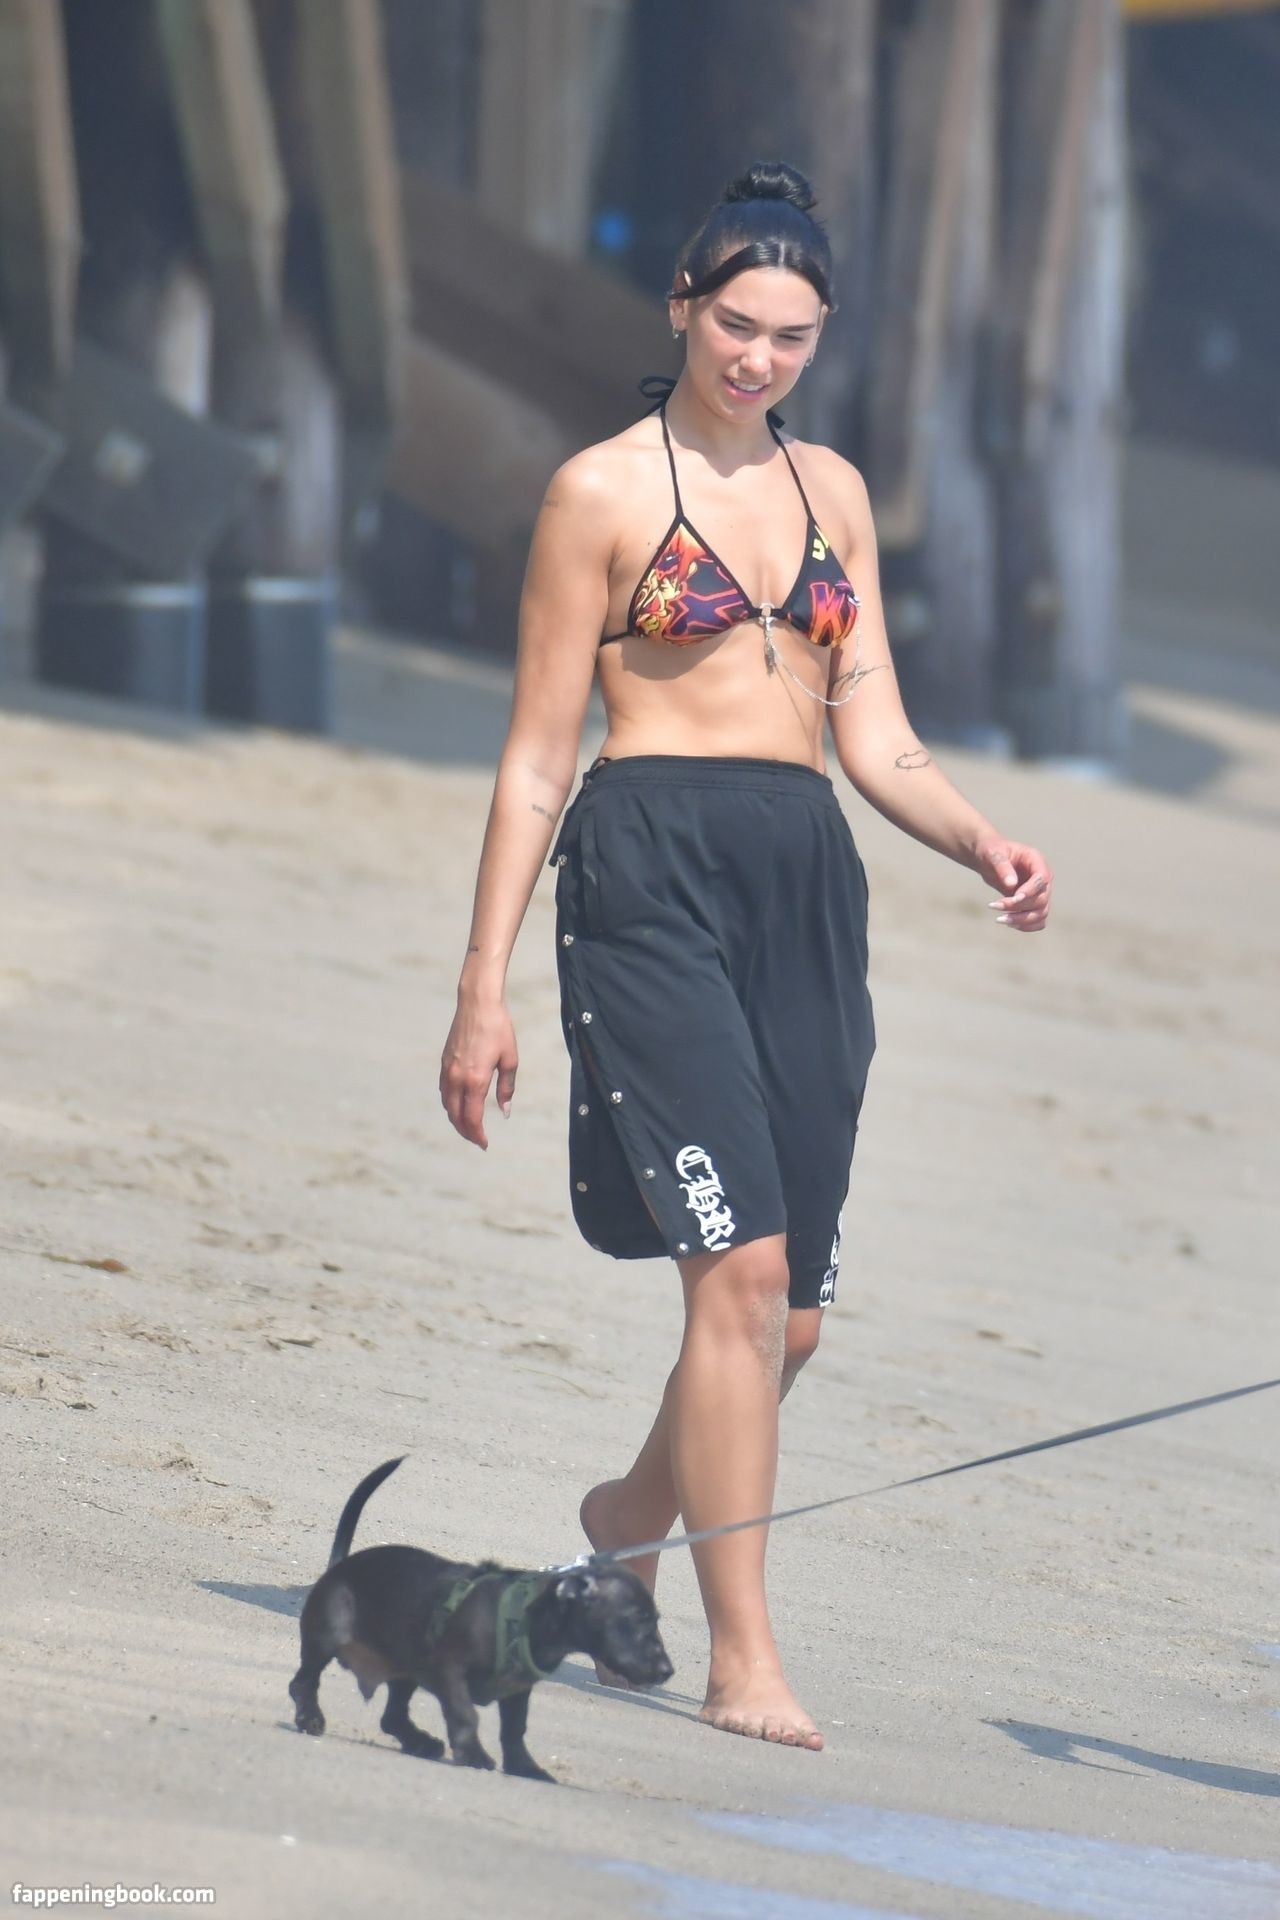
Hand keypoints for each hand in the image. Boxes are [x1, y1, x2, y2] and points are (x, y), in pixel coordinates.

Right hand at [440, 994, 518, 1147]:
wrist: (478, 1004)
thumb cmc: (499, 1029)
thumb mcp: (510, 1060)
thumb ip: (506, 1088)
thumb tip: (505, 1112)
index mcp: (475, 1080)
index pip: (472, 1118)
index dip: (477, 1134)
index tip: (485, 1144)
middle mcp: (457, 1078)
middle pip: (456, 1116)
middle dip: (466, 1131)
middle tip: (478, 1140)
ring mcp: (448, 1070)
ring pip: (447, 1105)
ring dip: (457, 1119)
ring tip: (469, 1125)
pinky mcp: (444, 1062)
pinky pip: (444, 1091)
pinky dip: (450, 1104)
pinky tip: (460, 1104)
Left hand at [973, 834, 1052, 932]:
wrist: (989, 860)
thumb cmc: (991, 851)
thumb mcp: (993, 854)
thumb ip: (1002, 866)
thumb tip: (1011, 884)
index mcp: (1036, 861)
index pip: (1042, 878)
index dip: (1031, 890)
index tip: (1014, 898)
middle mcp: (1042, 878)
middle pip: (1042, 899)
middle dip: (1019, 906)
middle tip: (995, 906)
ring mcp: (1040, 892)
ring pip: (1042, 913)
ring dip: (1022, 920)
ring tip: (999, 920)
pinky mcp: (1033, 904)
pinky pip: (1039, 920)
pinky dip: (1027, 926)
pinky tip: (1009, 924)